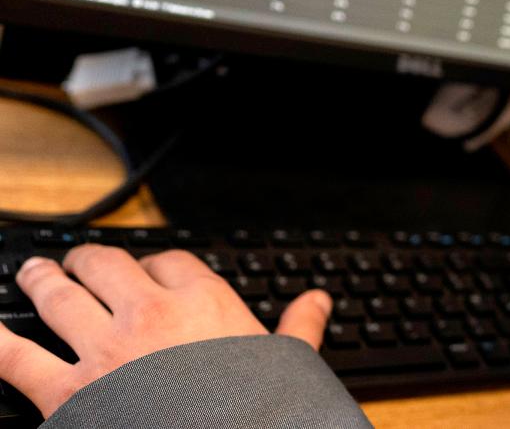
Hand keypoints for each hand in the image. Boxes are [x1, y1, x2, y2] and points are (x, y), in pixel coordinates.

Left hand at [0, 244, 331, 417]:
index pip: (171, 261)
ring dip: (41, 280)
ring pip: (59, 297)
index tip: (152, 271)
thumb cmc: (256, 410)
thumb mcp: (287, 365)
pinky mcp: (68, 392)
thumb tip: (318, 302)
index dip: (157, 264)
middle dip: (88, 260)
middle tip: (78, 262)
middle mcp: (148, 315)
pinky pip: (17, 359)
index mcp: (204, 303)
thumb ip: (298, 328)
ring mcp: (104, 351)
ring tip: (32, 274)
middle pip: (106, 266)